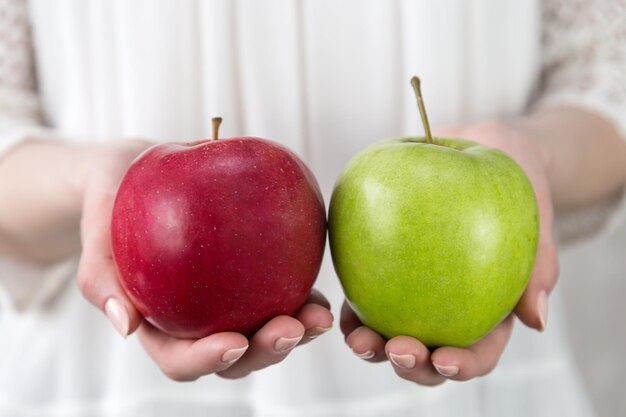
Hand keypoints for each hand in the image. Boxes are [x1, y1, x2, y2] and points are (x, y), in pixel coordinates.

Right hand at [76, 140, 333, 381]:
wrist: (136, 170)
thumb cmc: (112, 197)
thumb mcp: (96, 222)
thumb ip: (100, 274)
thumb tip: (125, 326)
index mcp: (157, 323)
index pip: (180, 358)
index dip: (207, 360)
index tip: (235, 341)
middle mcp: (196, 320)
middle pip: (234, 355)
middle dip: (266, 351)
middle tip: (292, 327)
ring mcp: (227, 301)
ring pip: (264, 331)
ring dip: (297, 331)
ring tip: (320, 314)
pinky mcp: (252, 277)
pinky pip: (279, 291)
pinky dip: (302, 295)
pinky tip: (321, 287)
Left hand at [341, 120, 557, 384]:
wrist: (477, 145)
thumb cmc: (515, 177)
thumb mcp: (535, 210)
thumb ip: (540, 264)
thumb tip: (537, 322)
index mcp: (490, 308)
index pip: (480, 350)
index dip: (463, 364)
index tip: (445, 359)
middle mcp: (449, 308)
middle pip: (431, 354)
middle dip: (412, 364)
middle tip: (396, 350)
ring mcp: (413, 293)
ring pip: (391, 334)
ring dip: (373, 346)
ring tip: (358, 338)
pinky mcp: (383, 270)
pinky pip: (366, 296)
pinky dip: (353, 310)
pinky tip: (338, 310)